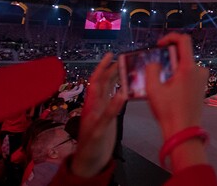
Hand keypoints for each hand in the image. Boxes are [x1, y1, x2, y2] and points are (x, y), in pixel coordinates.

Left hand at [71, 53, 126, 176]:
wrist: (90, 162)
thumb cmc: (91, 147)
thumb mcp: (100, 129)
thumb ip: (111, 112)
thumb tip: (122, 94)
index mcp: (92, 105)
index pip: (97, 81)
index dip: (102, 67)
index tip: (109, 55)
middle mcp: (96, 105)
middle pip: (104, 82)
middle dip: (112, 70)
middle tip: (123, 59)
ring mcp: (102, 111)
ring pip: (109, 90)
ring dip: (116, 79)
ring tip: (126, 69)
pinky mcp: (108, 118)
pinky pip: (114, 100)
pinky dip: (120, 92)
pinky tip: (126, 89)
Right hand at [145, 33, 208, 139]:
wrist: (183, 132)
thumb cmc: (169, 112)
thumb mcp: (153, 89)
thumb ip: (151, 70)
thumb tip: (154, 63)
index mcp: (189, 68)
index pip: (184, 40)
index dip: (170, 37)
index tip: (160, 44)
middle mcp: (198, 71)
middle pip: (183, 53)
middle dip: (168, 57)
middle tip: (156, 67)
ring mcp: (201, 79)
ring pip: (185, 65)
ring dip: (172, 68)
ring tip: (161, 81)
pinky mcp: (201, 87)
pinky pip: (189, 75)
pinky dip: (178, 76)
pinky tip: (168, 89)